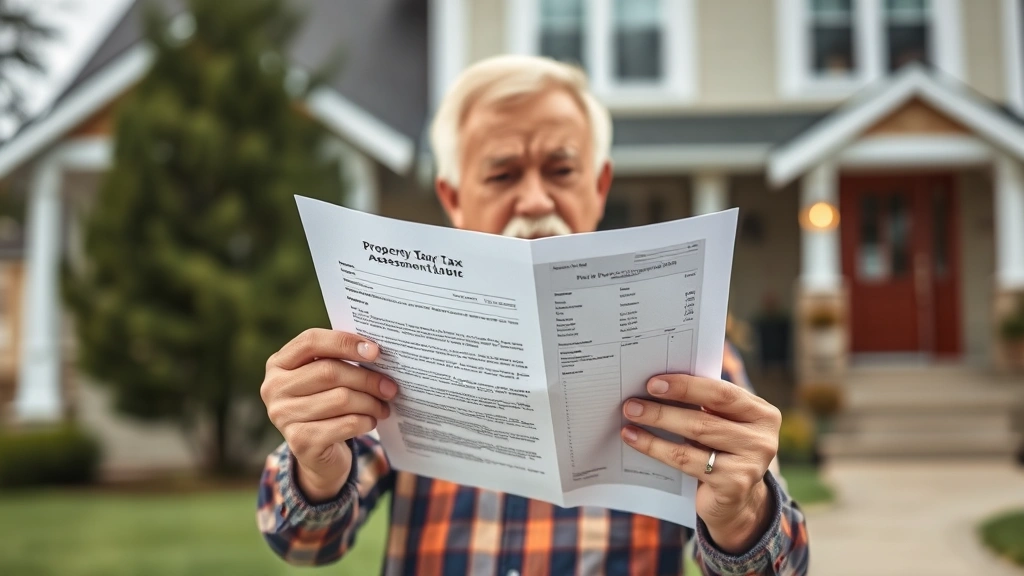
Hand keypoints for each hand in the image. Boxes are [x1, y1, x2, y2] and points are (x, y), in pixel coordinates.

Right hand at [261, 328, 396, 502]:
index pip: (310, 341)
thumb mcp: (324, 378)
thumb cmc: (323, 403)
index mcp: (278, 364)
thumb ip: (339, 360)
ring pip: (341, 399)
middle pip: (329, 372)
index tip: (375, 351)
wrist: (315, 451)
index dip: (345, 342)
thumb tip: (375, 352)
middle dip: (366, 378)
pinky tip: (371, 421)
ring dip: (370, 402)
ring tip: (383, 406)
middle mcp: (273, 388)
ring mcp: (283, 416)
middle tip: (390, 386)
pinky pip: (346, 424)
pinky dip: (365, 421)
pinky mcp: (300, 442)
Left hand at [620, 374, 781, 553]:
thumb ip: (705, 404)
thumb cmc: (723, 451)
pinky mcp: (733, 485)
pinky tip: (634, 439)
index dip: (686, 386)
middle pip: (704, 417)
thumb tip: (657, 384)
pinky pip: (685, 461)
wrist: (737, 502)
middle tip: (632, 402)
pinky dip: (656, 448)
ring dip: (657, 424)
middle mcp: (762, 438)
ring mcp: (751, 464)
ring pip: (694, 437)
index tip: (653, 382)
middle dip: (664, 408)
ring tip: (630, 416)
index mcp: (762, 413)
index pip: (721, 393)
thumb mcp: (723, 425)